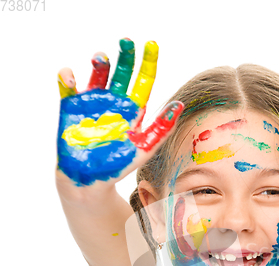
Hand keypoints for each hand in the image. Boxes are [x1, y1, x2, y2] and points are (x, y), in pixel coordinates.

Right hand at [57, 39, 182, 186]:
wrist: (90, 179)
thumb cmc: (118, 165)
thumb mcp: (144, 148)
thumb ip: (161, 129)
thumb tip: (179, 105)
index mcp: (133, 109)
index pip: (143, 81)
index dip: (148, 63)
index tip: (152, 45)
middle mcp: (114, 102)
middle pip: (122, 72)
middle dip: (125, 56)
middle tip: (128, 42)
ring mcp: (92, 102)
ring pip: (97, 74)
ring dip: (99, 62)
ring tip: (102, 57)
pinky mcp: (71, 107)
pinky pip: (68, 86)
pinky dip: (67, 78)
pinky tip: (71, 77)